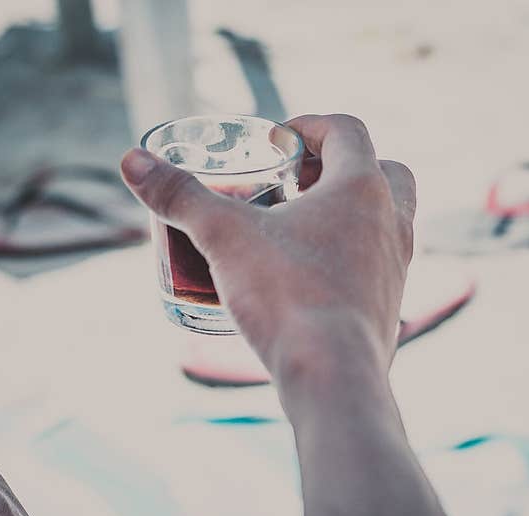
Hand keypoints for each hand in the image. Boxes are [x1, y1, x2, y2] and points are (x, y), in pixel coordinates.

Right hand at [120, 114, 414, 381]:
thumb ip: (180, 196)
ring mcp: (396, 266)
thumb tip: (132, 160)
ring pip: (387, 219)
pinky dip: (352, 255)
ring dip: (352, 211)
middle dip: (340, 166)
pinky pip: (378, 263)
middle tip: (295, 181)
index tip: (276, 141)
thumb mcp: (224, 238)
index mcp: (362, 188)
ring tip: (300, 226)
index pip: (347, 130)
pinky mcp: (388, 305)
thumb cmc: (286, 297)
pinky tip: (309, 276)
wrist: (332, 377)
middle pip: (383, 169)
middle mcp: (391, 221)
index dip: (309, 125)